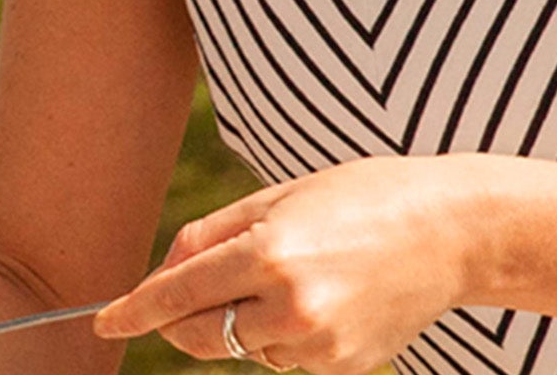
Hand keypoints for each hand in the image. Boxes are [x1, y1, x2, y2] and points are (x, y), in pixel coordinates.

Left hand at [95, 155, 486, 374]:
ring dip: (239, 322)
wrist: (453, 232)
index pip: (178, 294)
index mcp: (267, 253)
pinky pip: (284, 358)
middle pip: (199, 334)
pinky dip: (280, 335)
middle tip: (177, 299)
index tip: (103, 323)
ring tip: (288, 276)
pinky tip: (318, 300)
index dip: (134, 311)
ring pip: (241, 347)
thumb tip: (161, 277)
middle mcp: (291, 306)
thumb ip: (207, 237)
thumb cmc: (358, 198)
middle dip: (177, 322)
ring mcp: (321, 343)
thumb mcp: (274, 198)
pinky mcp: (344, 365)